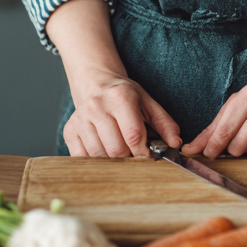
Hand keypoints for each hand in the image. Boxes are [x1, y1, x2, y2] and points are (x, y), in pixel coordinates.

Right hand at [64, 73, 180, 157]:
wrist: (96, 84)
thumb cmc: (125, 96)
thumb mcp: (148, 104)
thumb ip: (165, 124)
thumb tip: (176, 144)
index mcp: (121, 97)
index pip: (133, 135)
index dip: (143, 153)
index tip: (148, 157)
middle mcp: (98, 107)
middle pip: (116, 149)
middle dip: (129, 159)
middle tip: (134, 156)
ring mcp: (81, 120)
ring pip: (99, 156)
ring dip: (113, 162)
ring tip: (120, 151)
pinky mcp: (70, 131)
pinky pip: (83, 158)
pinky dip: (96, 161)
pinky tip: (104, 151)